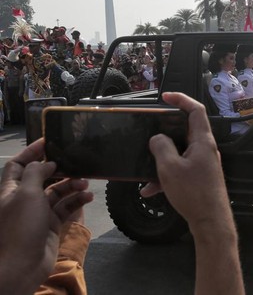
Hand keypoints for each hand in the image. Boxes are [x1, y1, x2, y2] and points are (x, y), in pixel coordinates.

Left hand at [0, 139, 92, 292]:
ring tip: (87, 183)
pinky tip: (89, 197)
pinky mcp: (50, 225)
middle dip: (59, 169)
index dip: (31, 152)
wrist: (21, 266)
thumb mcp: (26, 193)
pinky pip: (65, 207)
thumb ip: (36, 173)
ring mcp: (37, 213)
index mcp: (10, 189)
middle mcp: (23, 199)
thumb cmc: (20, 226)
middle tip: (77, 162)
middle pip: (41, 177)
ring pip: (57, 192)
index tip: (50, 141)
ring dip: (72, 185)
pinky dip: (77, 201)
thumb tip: (48, 162)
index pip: (17, 164)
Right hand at [141, 93, 232, 232]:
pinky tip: (150, 190)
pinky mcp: (200, 177)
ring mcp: (203, 163)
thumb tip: (158, 139)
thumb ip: (161, 147)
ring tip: (145, 168)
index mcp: (203, 141)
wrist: (211, 222)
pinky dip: (165, 176)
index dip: (181, 99)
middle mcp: (206, 149)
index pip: (196, 110)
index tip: (166, 97)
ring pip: (179, 152)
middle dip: (165, 131)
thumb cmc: (194, 194)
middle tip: (150, 131)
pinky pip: (180, 169)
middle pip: (185, 130)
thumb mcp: (170, 168)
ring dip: (161, 159)